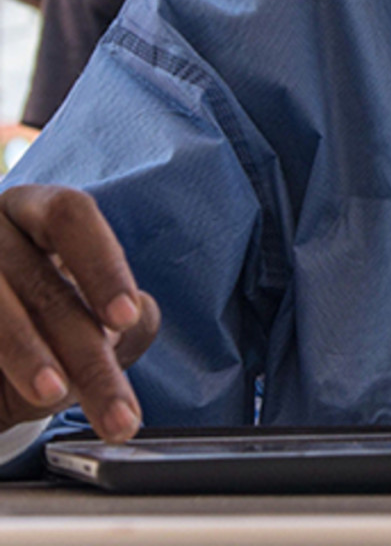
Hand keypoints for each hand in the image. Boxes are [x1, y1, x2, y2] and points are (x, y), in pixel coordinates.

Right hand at [0, 186, 158, 439]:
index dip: (101, 265)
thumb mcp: (78, 322)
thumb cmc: (34, 326)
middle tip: (119, 414)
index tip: (126, 318)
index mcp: (33, 211)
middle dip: (86, 354)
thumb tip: (141, 317)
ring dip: (27, 353)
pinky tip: (5, 395)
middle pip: (41, 283)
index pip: (70, 216)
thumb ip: (118, 322)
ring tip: (55, 396)